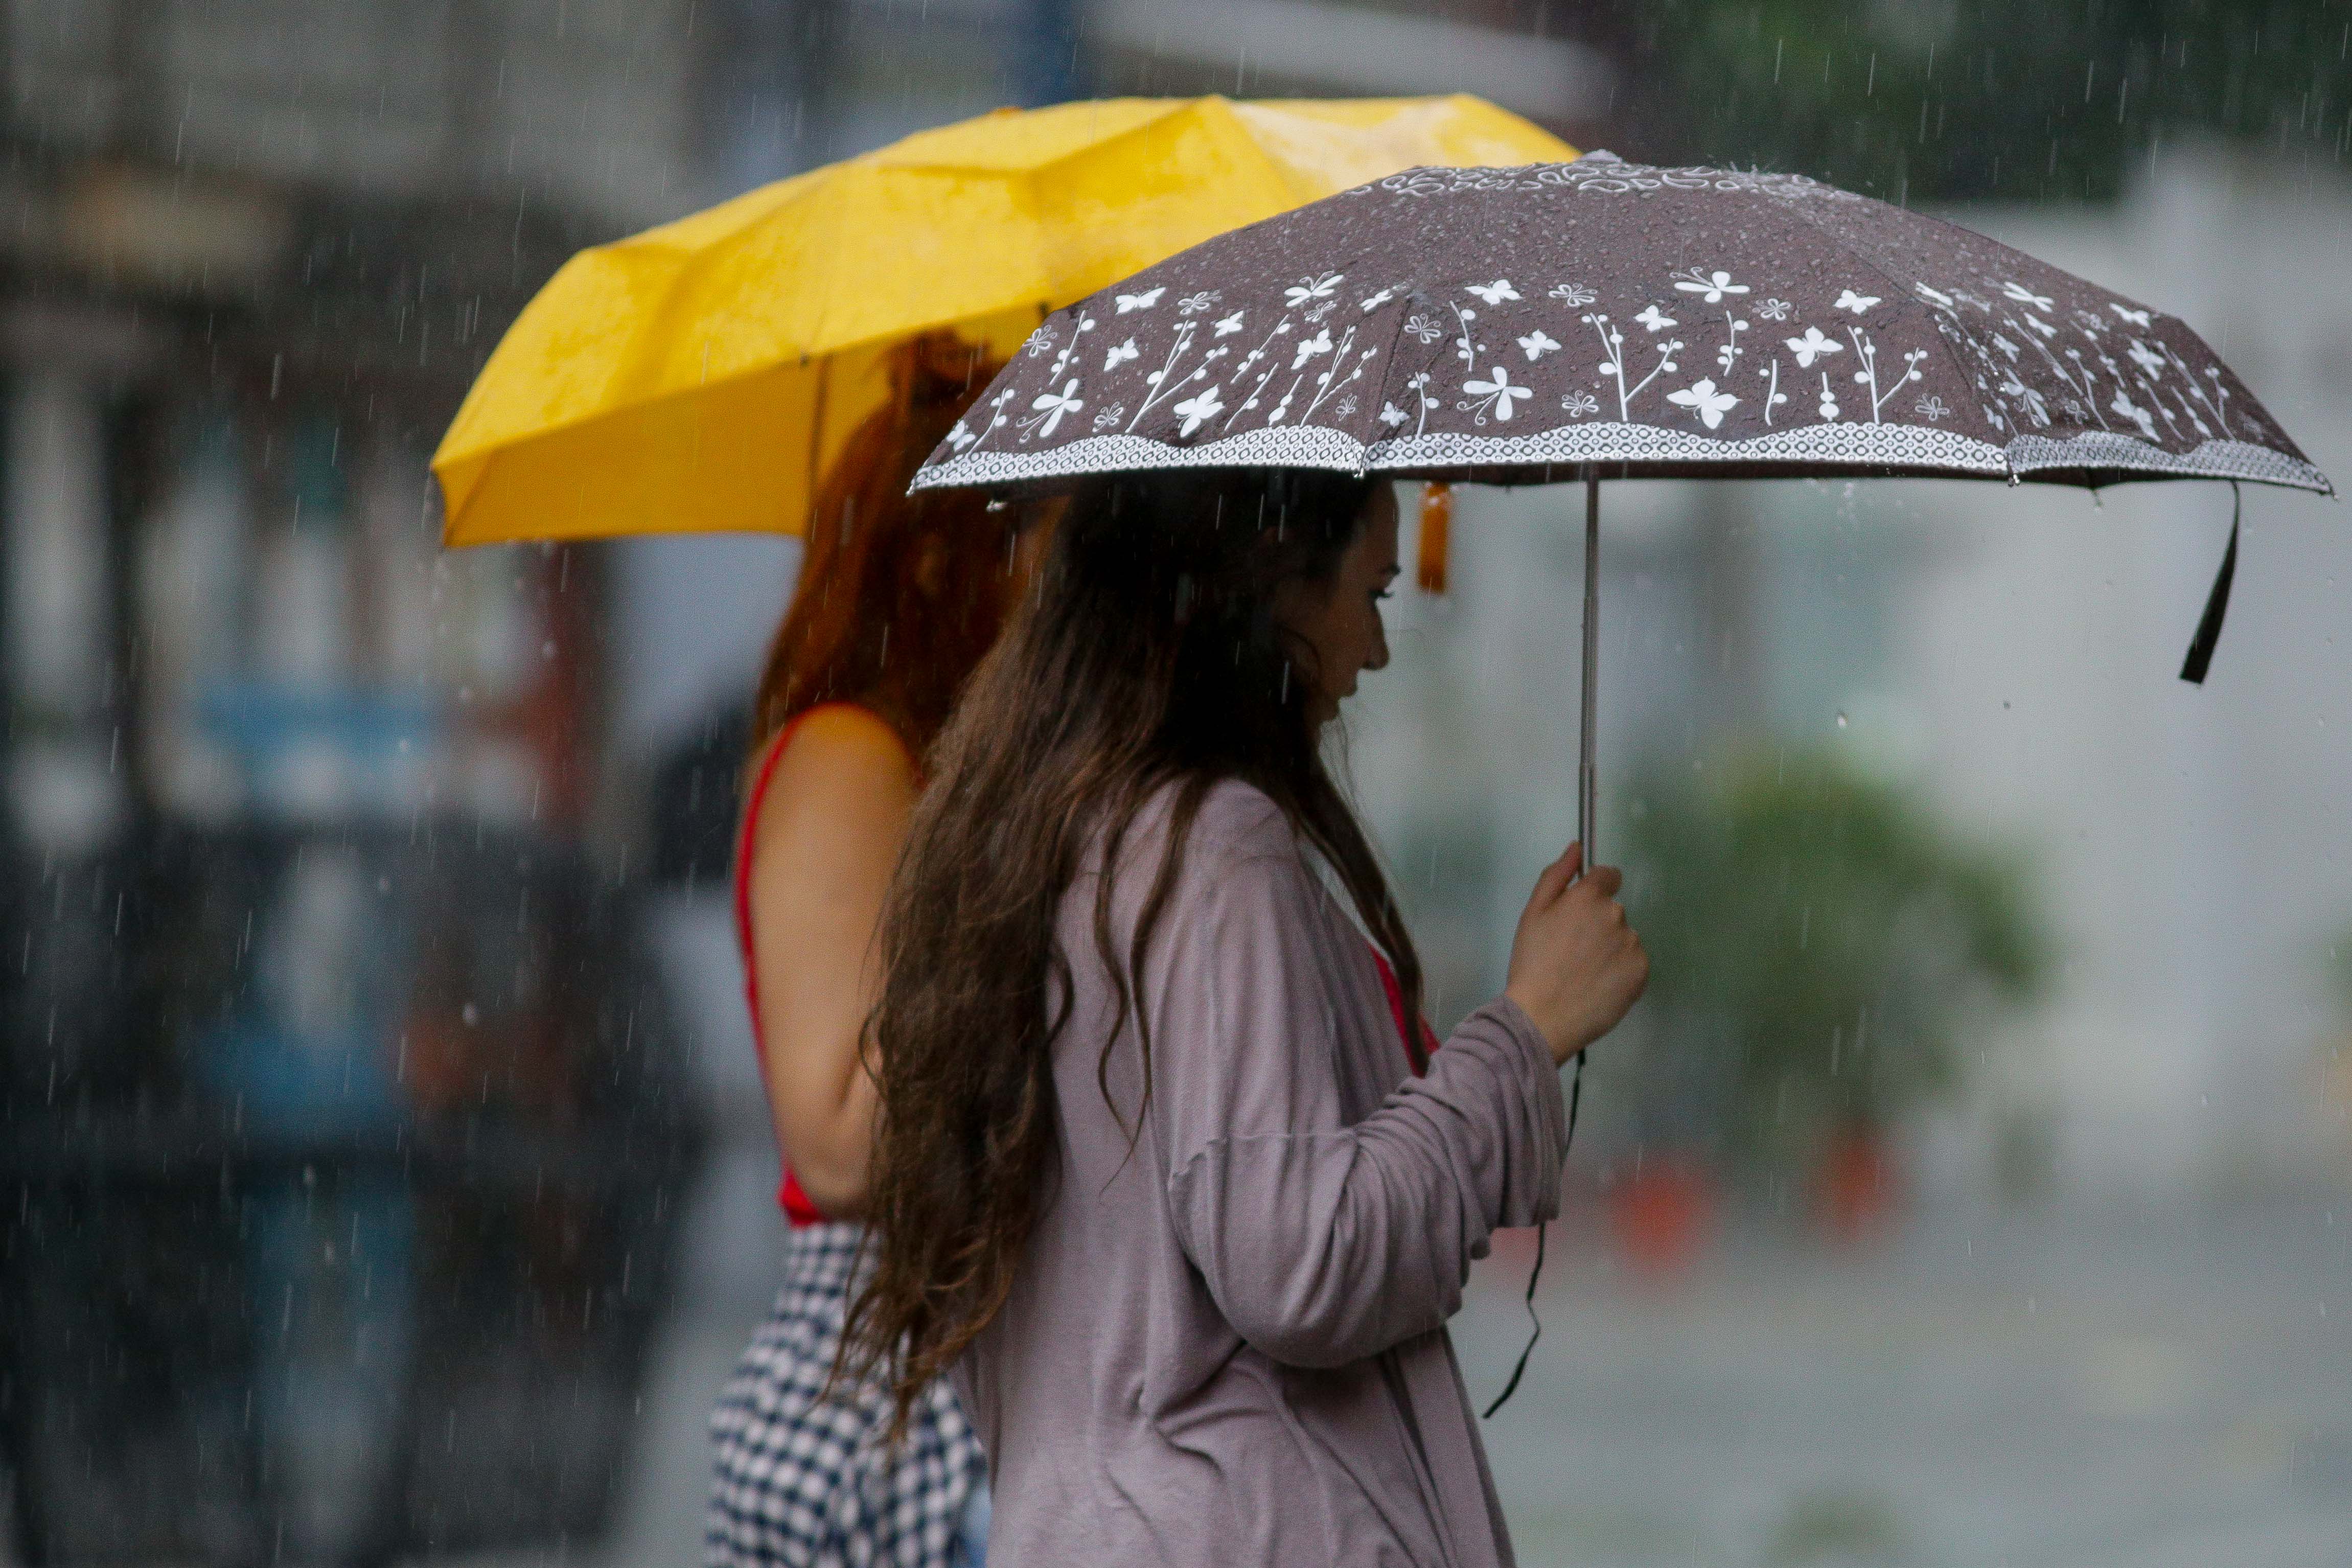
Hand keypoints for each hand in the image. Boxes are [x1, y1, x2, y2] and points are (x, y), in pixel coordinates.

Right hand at [1502, 841, 1647, 1065]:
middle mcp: (1617, 915)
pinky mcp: (1642, 971)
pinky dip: (1619, 970)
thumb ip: (1557, 875)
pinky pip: (1633, 962)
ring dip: (1609, 948)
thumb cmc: (1533, 964)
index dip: (1592, 892)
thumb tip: (1576, 848)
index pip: (1608, 875)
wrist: (1543, 1017)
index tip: (1579, 914)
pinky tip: (1597, 984)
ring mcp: (1632, 944)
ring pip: (1623, 937)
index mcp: (1589, 896)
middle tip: (1571, 950)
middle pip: (1612, 910)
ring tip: (1583, 972)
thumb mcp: (1533, 913)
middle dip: (1596, 923)